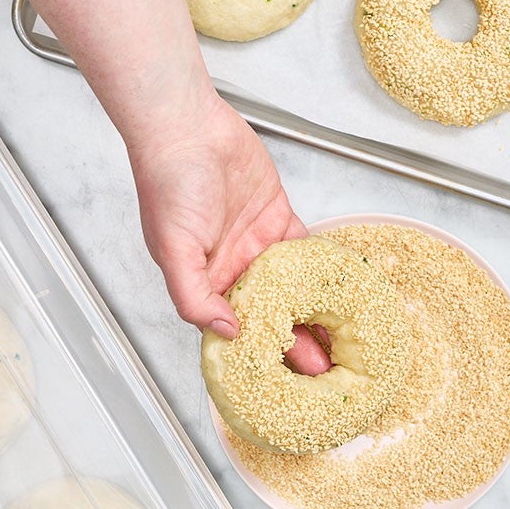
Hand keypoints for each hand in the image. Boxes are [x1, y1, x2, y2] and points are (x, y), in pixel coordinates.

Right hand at [129, 95, 331, 374]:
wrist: (188, 127)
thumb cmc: (168, 183)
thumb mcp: (172, 250)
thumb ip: (194, 297)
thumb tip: (226, 333)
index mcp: (203, 282)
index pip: (234, 329)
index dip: (259, 355)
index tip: (285, 381)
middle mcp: (231, 267)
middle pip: (270, 315)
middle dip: (295, 343)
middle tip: (324, 371)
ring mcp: (256, 243)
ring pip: (292, 288)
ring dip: (314, 313)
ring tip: (340, 343)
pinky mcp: (277, 218)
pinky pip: (304, 250)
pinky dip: (322, 270)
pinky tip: (341, 292)